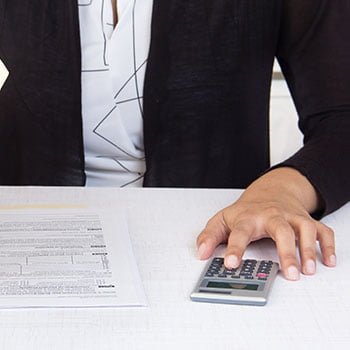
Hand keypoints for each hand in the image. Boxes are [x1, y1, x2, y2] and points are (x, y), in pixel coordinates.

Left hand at [196, 168, 335, 279]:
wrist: (270, 191)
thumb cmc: (246, 210)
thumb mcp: (223, 220)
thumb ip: (210, 236)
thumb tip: (201, 253)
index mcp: (248, 218)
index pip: (240, 233)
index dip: (235, 248)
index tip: (231, 264)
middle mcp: (271, 216)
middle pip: (280, 230)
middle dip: (286, 252)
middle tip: (289, 273)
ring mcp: (291, 218)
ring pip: (304, 229)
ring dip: (309, 249)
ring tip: (309, 269)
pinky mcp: (306, 220)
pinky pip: (322, 230)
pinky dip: (328, 244)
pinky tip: (327, 260)